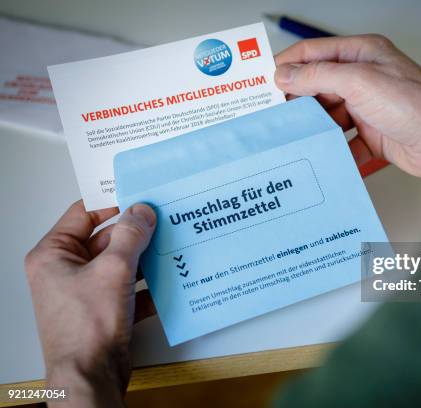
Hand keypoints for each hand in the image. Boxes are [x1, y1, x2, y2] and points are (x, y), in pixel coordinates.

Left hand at [25, 200, 156, 406]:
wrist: (91, 376)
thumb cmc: (86, 329)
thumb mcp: (113, 270)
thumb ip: (130, 236)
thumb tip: (141, 212)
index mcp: (53, 255)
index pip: (83, 214)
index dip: (111, 203)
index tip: (137, 196)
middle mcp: (65, 272)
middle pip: (105, 239)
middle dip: (134, 233)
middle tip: (160, 222)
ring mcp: (84, 292)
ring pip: (118, 264)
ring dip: (143, 258)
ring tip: (167, 247)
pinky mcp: (102, 310)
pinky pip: (127, 288)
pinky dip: (146, 285)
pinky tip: (166, 281)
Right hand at [274, 35, 420, 183]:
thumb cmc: (417, 105)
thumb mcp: (359, 82)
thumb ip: (318, 76)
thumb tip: (286, 74)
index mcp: (361, 55)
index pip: (314, 53)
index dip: (288, 65)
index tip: (265, 82)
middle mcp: (364, 79)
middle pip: (318, 87)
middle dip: (298, 101)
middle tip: (277, 116)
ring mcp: (368, 108)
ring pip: (329, 117)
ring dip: (316, 128)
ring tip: (298, 138)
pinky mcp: (373, 135)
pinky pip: (345, 143)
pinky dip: (336, 151)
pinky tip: (327, 157)